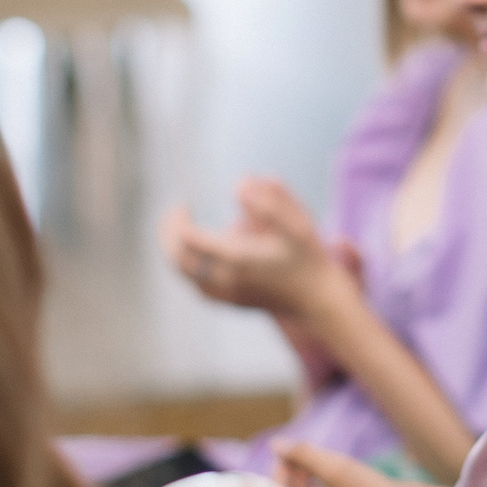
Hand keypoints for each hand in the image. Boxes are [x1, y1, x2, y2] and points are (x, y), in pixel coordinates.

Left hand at [162, 177, 348, 321]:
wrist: (317, 299)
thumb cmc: (308, 258)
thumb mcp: (296, 224)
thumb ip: (269, 201)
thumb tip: (238, 184)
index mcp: (236, 258)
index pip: (188, 239)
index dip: (178, 220)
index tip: (184, 202)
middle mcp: (225, 279)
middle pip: (179, 258)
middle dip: (169, 233)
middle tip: (175, 212)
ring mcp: (226, 294)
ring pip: (185, 274)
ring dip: (175, 251)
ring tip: (178, 230)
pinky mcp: (230, 302)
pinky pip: (197, 286)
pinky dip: (187, 268)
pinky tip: (193, 256)